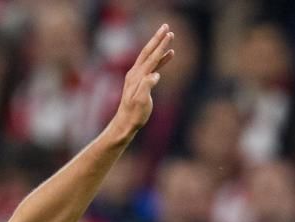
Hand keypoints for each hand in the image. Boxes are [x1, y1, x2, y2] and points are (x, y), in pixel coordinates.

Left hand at [110, 25, 175, 139]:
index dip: (161, 46)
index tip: (169, 34)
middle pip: (148, 51)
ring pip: (150, 56)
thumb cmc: (134, 115)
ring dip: (159, 46)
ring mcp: (136, 76)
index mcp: (137, 77)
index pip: (151, 58)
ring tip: (169, 36)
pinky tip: (169, 55)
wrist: (125, 123)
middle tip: (166, 26)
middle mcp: (135, 73)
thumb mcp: (141, 103)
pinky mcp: (140, 80)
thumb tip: (155, 75)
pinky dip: (161, 59)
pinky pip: (152, 65)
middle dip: (157, 38)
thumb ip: (147, 87)